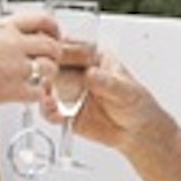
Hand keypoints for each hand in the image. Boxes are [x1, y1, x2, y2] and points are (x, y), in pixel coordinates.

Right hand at [0, 11, 60, 144]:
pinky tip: (27, 94)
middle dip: (54, 54)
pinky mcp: (10, 90)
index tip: (55, 35)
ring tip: (39, 79)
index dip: (54, 28)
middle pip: (51, 44)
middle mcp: (10, 44)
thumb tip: (14, 38)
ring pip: (49, 67)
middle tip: (50, 62)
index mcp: (2, 27)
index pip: (41, 19)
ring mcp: (12, 67)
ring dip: (48, 74)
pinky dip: (36, 95)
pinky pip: (37, 92)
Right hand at [41, 51, 169, 153]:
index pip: (73, 47)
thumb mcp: (127, 91)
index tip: (55, 56)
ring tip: (50, 100)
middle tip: (48, 78)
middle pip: (55, 65)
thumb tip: (92, 74)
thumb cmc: (136, 105)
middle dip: (47, 70)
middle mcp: (78, 72)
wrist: (136, 132)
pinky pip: (50, 109)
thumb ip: (108, 83)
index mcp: (94, 58)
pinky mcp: (65, 110)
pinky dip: (49, 112)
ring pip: (48, 86)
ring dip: (44, 92)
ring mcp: (70, 91)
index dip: (61, 49)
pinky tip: (57, 115)